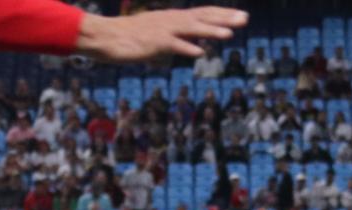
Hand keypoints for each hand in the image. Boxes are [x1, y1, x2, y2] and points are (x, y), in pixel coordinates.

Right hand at [75, 7, 247, 61]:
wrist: (106, 37)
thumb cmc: (130, 38)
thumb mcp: (159, 36)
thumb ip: (178, 40)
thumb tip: (196, 48)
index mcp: (173, 18)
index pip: (202, 14)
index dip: (222, 15)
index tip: (241, 16)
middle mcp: (171, 21)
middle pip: (202, 17)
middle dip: (225, 18)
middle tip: (245, 19)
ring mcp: (163, 31)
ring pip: (192, 29)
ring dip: (211, 30)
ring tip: (230, 33)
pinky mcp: (154, 43)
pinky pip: (173, 46)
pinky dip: (187, 48)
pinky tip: (200, 53)